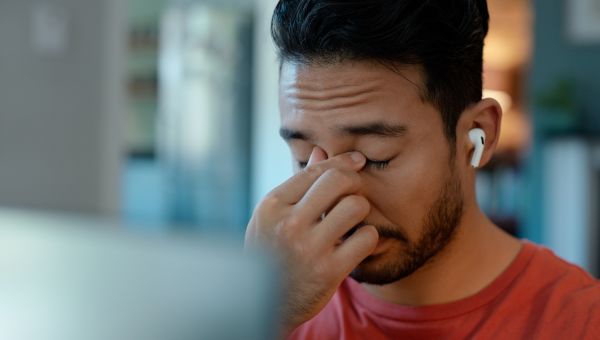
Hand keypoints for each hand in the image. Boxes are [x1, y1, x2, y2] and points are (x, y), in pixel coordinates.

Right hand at [245, 147, 378, 335]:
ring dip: (360, 211)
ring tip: (353, 221)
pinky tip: (357, 242)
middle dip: (353, 182)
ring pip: (356, 206)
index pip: (316, 171)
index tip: (357, 161)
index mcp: (272, 206)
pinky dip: (368, 237)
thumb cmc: (271, 252)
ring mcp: (309, 248)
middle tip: (354, 193)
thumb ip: (298, 185)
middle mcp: (289, 224)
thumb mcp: (273, 217)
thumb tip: (321, 151)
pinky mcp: (330, 271)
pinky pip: (367, 237)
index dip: (341, 162)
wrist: (266, 303)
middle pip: (339, 181)